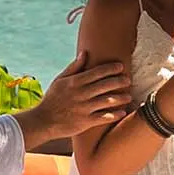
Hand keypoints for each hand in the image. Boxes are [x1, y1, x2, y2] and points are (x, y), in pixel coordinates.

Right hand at [14, 52, 130, 142]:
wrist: (44, 120)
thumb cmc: (52, 98)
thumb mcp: (60, 80)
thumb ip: (74, 67)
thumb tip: (85, 53)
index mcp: (75, 82)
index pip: (97, 72)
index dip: (111, 68)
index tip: (121, 66)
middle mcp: (81, 94)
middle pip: (105, 85)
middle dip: (119, 81)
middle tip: (128, 79)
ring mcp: (84, 108)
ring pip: (107, 101)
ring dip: (120, 98)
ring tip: (129, 96)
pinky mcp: (85, 122)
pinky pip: (103, 117)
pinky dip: (114, 114)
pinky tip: (123, 112)